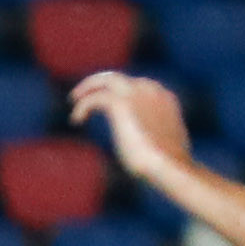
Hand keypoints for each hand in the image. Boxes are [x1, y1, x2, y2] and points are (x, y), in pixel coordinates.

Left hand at [70, 71, 196, 187]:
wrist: (170, 165)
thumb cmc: (167, 166)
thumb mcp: (163, 147)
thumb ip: (155, 138)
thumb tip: (146, 145)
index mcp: (164, 100)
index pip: (139, 87)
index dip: (121, 94)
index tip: (108, 106)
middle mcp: (152, 91)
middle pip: (120, 78)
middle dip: (100, 84)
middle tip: (83, 95)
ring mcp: (137, 94)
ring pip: (106, 79)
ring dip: (88, 87)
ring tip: (74, 100)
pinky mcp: (121, 103)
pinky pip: (95, 98)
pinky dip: (83, 106)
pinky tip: (76, 120)